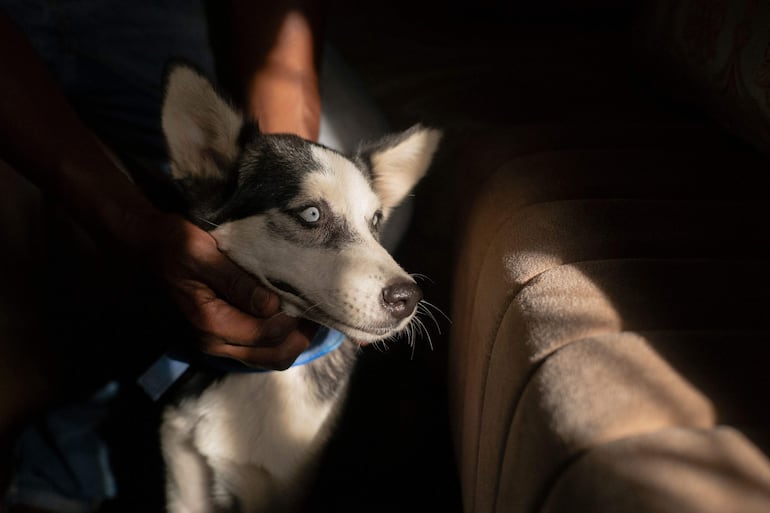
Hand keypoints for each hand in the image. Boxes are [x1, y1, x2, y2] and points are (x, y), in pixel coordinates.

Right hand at [139, 212, 311, 369]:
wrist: (146, 246)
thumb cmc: (173, 244)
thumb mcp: (201, 253)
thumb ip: (236, 281)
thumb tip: (273, 306)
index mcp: (210, 323)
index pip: (268, 333)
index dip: (294, 317)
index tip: (307, 291)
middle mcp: (214, 343)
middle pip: (276, 355)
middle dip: (301, 333)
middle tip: (315, 304)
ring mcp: (218, 344)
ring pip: (271, 357)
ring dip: (294, 338)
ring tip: (307, 309)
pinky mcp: (222, 338)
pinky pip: (261, 350)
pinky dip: (281, 338)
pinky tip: (289, 313)